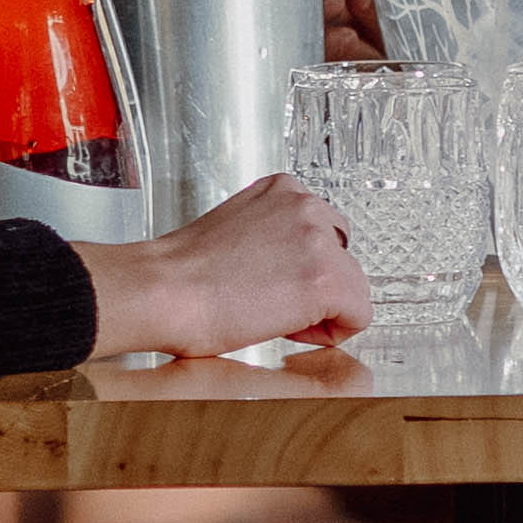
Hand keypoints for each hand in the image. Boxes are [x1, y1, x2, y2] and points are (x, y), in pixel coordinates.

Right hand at [84, 173, 370, 361]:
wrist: (163, 292)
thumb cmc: (183, 274)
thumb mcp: (236, 227)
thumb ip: (271, 233)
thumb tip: (288, 264)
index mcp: (283, 189)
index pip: (322, 232)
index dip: (298, 269)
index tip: (269, 284)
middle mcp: (307, 206)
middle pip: (343, 259)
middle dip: (316, 287)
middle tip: (272, 303)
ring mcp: (319, 241)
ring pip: (353, 288)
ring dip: (323, 310)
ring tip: (275, 316)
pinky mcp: (326, 279)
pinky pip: (359, 315)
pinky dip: (332, 333)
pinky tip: (290, 329)